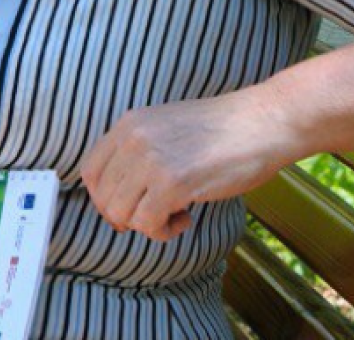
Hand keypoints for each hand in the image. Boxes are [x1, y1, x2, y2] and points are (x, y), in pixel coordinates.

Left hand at [79, 87, 296, 241]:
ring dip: (147, 225)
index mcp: (129, 123)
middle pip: (103, 198)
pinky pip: (148, 224)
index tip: (129, 208)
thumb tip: (118, 194)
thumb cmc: (223, 130)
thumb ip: (139, 151)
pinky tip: (187, 217)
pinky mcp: (173, 182)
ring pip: (122, 215)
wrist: (262, 122)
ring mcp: (151, 160)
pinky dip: (164, 231)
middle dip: (127, 217)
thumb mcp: (166, 127)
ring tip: (175, 215)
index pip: (90, 172)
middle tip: (156, 216)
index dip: (106, 199)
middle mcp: (133, 138)